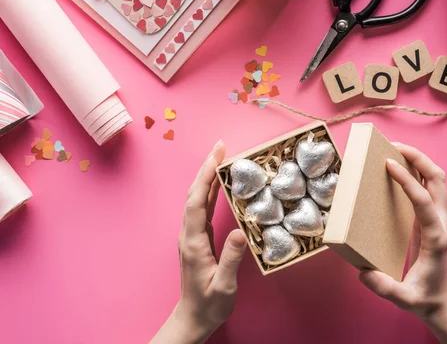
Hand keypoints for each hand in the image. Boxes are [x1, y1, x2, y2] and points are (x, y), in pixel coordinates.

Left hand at [150, 141, 246, 343]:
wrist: (193, 318)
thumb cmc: (209, 304)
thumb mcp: (223, 285)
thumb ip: (230, 259)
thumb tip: (240, 231)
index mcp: (193, 242)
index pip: (196, 201)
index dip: (205, 176)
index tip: (217, 156)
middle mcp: (189, 234)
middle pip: (194, 194)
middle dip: (206, 168)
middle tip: (220, 147)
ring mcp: (192, 236)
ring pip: (197, 199)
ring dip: (207, 177)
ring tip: (221, 158)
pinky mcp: (198, 239)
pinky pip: (202, 208)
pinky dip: (210, 191)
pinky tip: (219, 185)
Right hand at [359, 143, 446, 343]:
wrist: (440, 301)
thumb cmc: (422, 298)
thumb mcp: (403, 298)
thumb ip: (385, 288)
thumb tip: (363, 271)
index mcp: (436, 237)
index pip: (424, 200)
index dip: (407, 180)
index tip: (388, 164)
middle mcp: (441, 222)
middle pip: (438, 179)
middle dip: (418, 158)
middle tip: (393, 146)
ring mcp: (439, 218)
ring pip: (436, 178)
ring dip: (419, 160)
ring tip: (395, 149)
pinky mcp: (432, 217)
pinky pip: (428, 186)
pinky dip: (416, 171)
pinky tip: (399, 167)